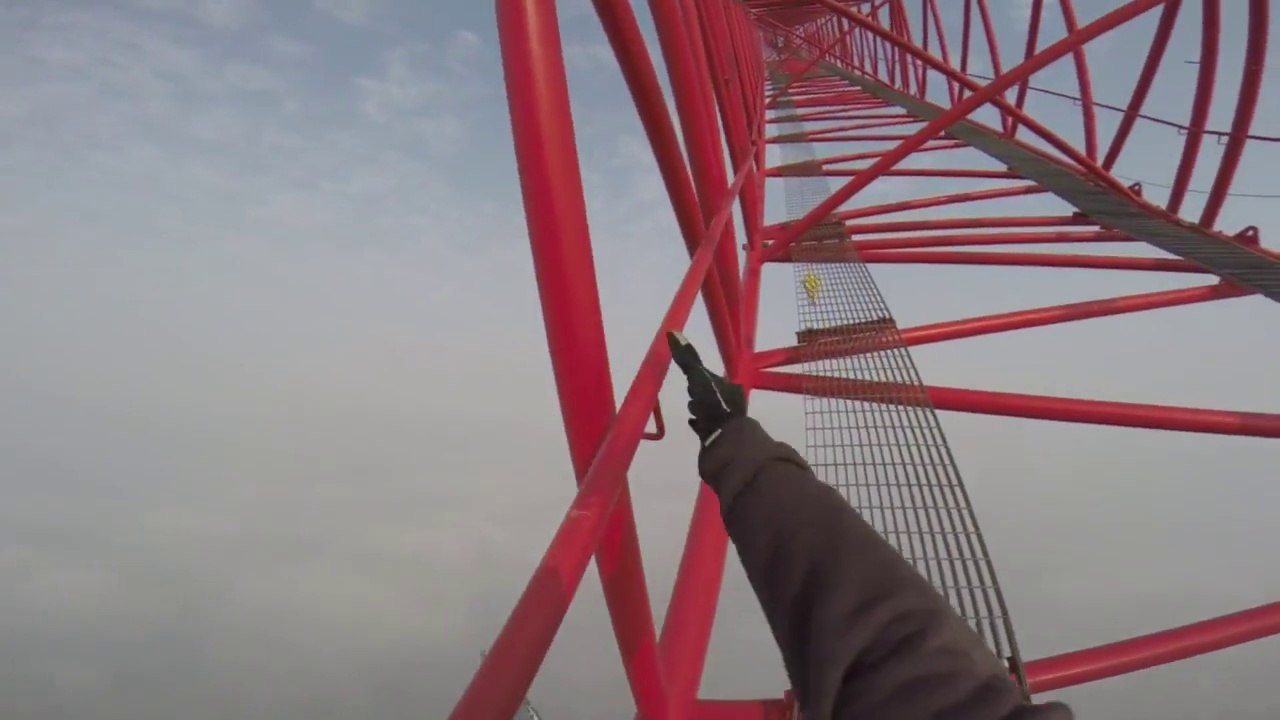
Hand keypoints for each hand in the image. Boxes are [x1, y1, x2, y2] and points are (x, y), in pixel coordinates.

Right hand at [666, 331, 745, 445]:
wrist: (724, 443)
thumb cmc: (714, 406)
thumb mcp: (699, 377)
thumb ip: (688, 358)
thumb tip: (674, 332)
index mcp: (729, 388)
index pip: (712, 378)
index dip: (700, 376)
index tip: (690, 377)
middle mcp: (730, 403)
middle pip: (711, 394)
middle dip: (699, 392)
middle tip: (690, 392)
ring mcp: (724, 422)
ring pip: (708, 410)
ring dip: (698, 407)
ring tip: (691, 410)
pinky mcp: (716, 438)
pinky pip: (705, 427)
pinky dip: (698, 423)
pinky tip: (693, 424)